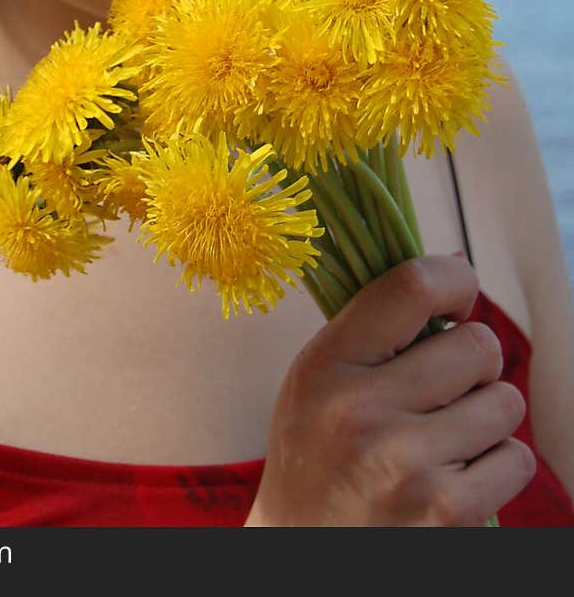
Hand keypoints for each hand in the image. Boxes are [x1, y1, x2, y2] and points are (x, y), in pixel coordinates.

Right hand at [245, 255, 536, 525]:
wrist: (300, 554)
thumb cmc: (318, 455)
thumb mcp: (319, 379)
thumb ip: (377, 325)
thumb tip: (458, 263)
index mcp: (327, 365)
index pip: (413, 285)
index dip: (455, 283)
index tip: (457, 303)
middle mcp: (362, 412)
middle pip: (477, 346)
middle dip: (475, 364)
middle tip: (448, 387)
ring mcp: (405, 466)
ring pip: (505, 403)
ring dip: (489, 416)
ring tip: (450, 435)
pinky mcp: (445, 514)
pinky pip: (516, 460)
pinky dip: (500, 466)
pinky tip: (459, 475)